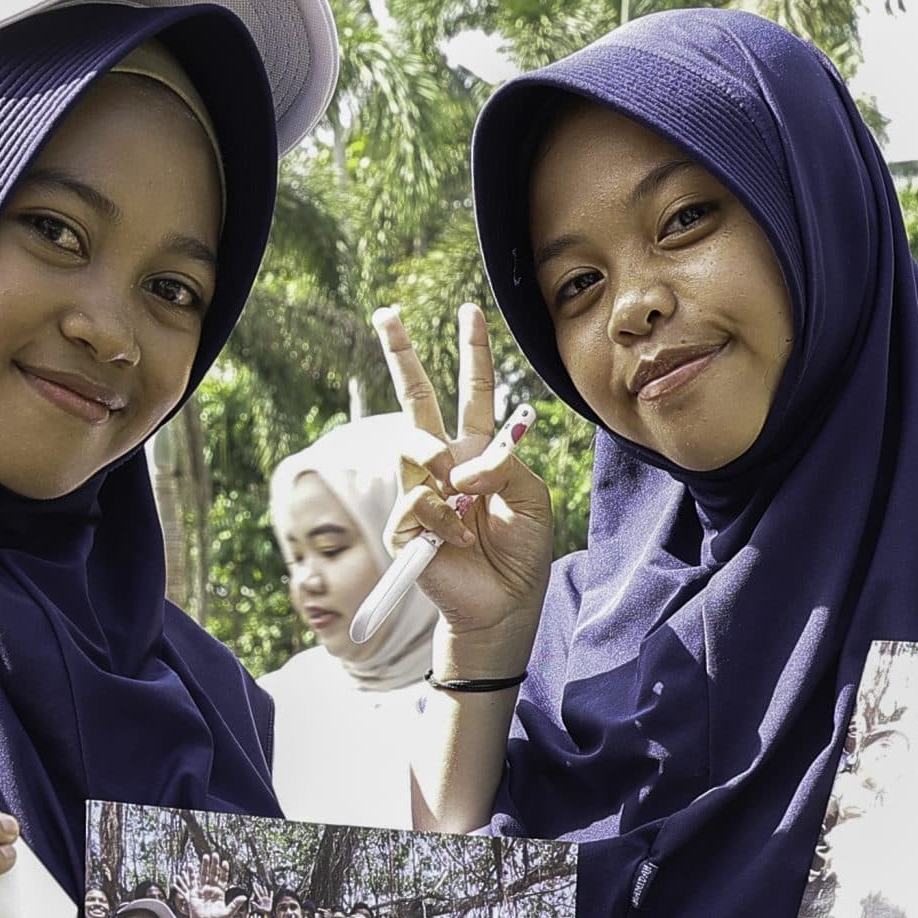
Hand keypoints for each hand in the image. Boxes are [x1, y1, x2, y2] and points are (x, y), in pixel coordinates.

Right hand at [180, 855, 241, 917]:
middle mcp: (211, 889)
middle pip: (213, 874)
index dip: (224, 871)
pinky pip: (192, 881)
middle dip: (214, 864)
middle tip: (215, 854)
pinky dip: (191, 874)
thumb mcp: (228, 913)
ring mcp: (203, 890)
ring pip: (204, 875)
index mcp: (220, 892)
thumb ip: (235, 904)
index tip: (225, 862)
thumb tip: (245, 897)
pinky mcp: (194, 893)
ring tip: (205, 856)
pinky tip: (190, 866)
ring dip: (205, 866)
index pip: (223, 878)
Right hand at [374, 305, 553, 649]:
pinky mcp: (405, 525)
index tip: (470, 311)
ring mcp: (420, 492)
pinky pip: (418, 500)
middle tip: (386, 312)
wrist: (503, 606)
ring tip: (464, 495)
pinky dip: (445, 519)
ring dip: (441, 463)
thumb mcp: (532, 498)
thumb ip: (505, 464)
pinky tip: (456, 540)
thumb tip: (460, 462)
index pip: (472, 393)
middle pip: (416, 400)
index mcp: (477, 452)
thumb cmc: (520, 553)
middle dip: (402, 354)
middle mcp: (443, 465)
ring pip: (413, 446)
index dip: (473, 353)